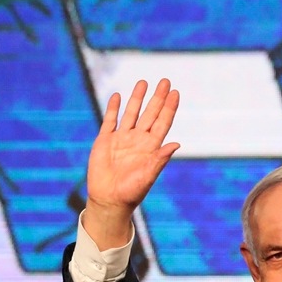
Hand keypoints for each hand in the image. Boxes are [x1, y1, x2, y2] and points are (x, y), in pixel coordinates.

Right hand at [83, 79, 179, 247]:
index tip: (176, 93)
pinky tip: (117, 96)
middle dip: (157, 98)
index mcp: (151, 148)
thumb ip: (160, 159)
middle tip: (165, 81)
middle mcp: (138, 140)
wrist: (109, 200)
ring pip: (131, 113)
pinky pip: (110, 121)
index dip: (169, 108)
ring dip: (137, 98)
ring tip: (143, 82)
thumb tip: (177, 144)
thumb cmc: (131, 192)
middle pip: (150, 114)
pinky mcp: (105, 140)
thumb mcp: (148, 175)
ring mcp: (121, 139)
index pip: (162, 122)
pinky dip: (113, 108)